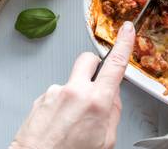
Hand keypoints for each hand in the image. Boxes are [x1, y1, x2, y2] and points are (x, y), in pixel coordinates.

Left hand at [10, 21, 135, 148]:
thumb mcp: (106, 141)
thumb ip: (113, 114)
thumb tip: (113, 97)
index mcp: (97, 101)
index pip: (115, 64)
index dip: (124, 43)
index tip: (127, 30)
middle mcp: (75, 92)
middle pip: (89, 60)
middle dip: (95, 66)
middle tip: (96, 83)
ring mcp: (55, 93)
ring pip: (72, 82)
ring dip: (75, 95)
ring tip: (71, 122)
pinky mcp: (40, 100)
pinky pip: (57, 95)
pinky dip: (61, 106)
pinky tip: (59, 125)